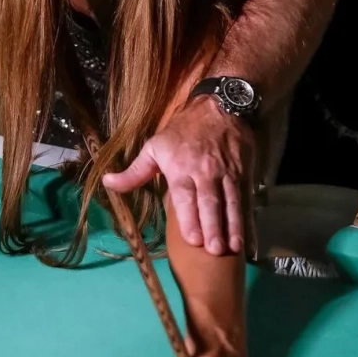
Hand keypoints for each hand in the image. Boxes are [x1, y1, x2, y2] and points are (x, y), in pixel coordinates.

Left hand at [102, 98, 254, 254]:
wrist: (219, 106)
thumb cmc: (183, 131)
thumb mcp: (154, 147)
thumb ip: (134, 171)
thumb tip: (107, 183)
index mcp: (181, 168)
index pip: (186, 196)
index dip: (190, 217)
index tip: (193, 239)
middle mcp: (206, 173)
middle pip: (210, 202)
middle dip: (214, 227)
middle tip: (215, 250)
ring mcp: (228, 174)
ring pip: (232, 203)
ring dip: (233, 227)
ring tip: (234, 248)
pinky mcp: (244, 175)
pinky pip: (247, 201)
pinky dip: (248, 222)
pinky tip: (250, 243)